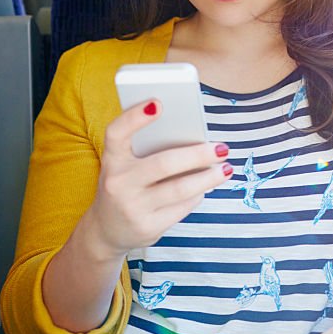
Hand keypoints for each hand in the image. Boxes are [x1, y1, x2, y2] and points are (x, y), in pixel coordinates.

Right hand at [80, 99, 230, 259]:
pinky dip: (198, 195)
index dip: (134, 117)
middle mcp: (118, 183)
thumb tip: (196, 138)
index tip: (158, 103)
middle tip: (222, 148)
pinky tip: (205, 188)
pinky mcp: (147, 228)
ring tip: (226, 169)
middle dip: (198, 155)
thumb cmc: (126, 185)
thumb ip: (150, 149)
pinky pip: (182, 207)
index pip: (117, 133)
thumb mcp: (127, 165)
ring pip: (180, 188)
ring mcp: (132, 208)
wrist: (106, 230)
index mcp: (112, 160)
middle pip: (164, 163)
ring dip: (208, 178)